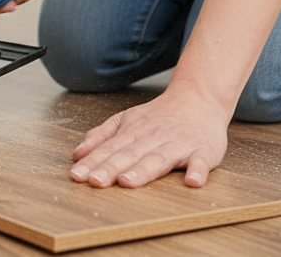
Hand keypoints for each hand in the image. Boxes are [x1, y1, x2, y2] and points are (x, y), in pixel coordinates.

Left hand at [69, 79, 229, 187]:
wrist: (199, 99)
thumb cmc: (159, 116)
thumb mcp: (127, 119)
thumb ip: (102, 136)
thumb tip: (78, 154)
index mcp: (134, 132)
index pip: (109, 149)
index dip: (92, 162)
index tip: (76, 175)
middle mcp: (153, 138)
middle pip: (129, 155)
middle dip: (110, 168)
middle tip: (94, 181)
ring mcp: (179, 144)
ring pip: (158, 159)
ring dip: (143, 171)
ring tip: (127, 181)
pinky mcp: (203, 151)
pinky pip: (201, 162)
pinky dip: (198, 171)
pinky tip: (192, 181)